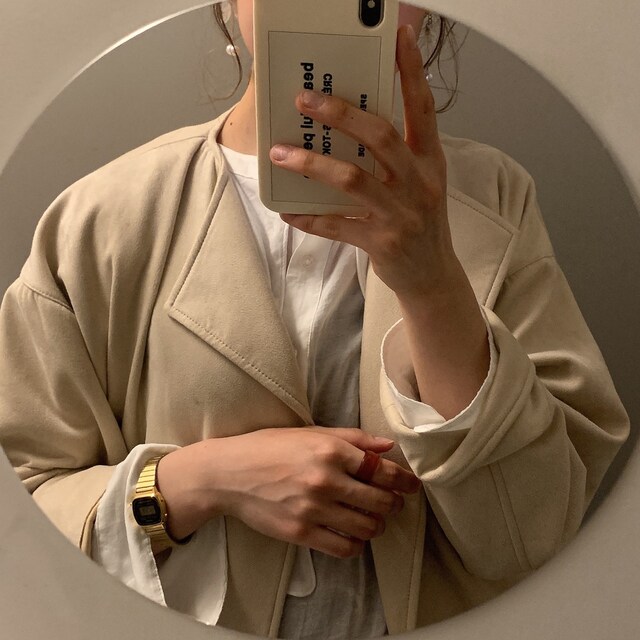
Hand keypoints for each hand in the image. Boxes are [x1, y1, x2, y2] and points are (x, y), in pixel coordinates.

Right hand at [157, 427, 420, 557]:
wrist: (229, 473)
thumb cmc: (269, 447)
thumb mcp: (311, 433)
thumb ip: (353, 438)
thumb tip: (388, 446)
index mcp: (330, 450)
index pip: (381, 470)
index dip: (402, 480)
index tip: (411, 485)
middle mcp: (325, 480)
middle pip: (380, 501)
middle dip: (394, 504)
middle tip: (395, 503)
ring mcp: (313, 509)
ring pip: (366, 527)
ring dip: (378, 525)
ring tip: (375, 519)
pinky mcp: (301, 533)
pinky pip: (344, 548)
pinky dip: (356, 544)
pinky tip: (353, 535)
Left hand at [270, 24, 489, 417]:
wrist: (432, 276)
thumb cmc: (421, 222)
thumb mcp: (422, 182)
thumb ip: (399, 153)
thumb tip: (355, 119)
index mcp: (430, 162)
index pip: (424, 109)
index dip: (412, 71)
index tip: (398, 36)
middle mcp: (418, 184)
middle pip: (381, 137)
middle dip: (341, 114)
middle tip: (305, 99)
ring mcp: (400, 215)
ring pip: (352, 179)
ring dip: (312, 163)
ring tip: (280, 152)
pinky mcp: (380, 243)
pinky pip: (336, 226)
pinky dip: (309, 217)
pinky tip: (286, 210)